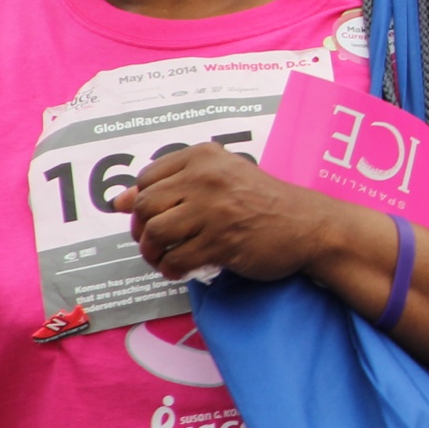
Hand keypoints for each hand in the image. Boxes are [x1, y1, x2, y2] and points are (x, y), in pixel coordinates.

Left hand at [113, 142, 358, 281]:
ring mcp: (214, 210)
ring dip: (153, 253)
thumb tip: (119, 202)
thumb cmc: (264, 201)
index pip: (147, 177)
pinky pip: (176, 259)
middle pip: (146, 206)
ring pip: (155, 233)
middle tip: (156, 242)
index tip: (154, 217)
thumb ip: (174, 184)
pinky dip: (171, 269)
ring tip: (166, 258)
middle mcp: (206, 178)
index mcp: (205, 157)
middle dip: (142, 230)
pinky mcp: (221, 242)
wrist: (309, 225)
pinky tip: (182, 269)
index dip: (142, 202)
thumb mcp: (222, 179)